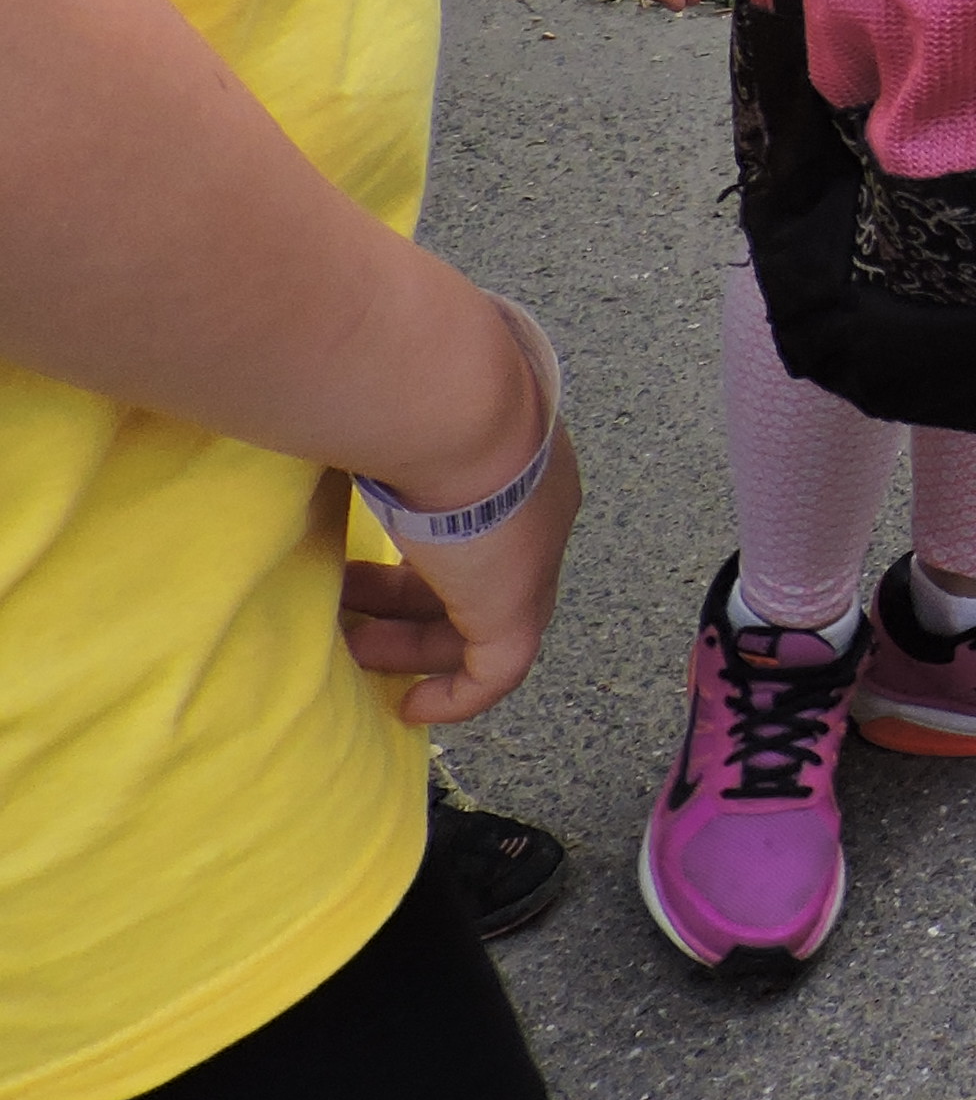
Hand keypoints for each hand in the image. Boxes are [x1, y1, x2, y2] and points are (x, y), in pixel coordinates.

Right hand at [336, 298, 582, 724]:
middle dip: (407, 606)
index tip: (365, 567)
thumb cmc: (405, 390)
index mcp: (518, 460)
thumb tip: (311, 414)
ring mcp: (535, 560)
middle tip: (344, 615)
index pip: (480, 524)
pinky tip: (412, 709)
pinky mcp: (516, 606)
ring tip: (351, 649)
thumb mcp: (386, 408)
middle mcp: (540, 510)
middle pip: (478, 579)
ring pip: (483, 626)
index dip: (425, 554)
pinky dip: (458, 696)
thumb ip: (365, 425)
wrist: (450, 400)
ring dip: (414, 648)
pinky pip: (498, 672)